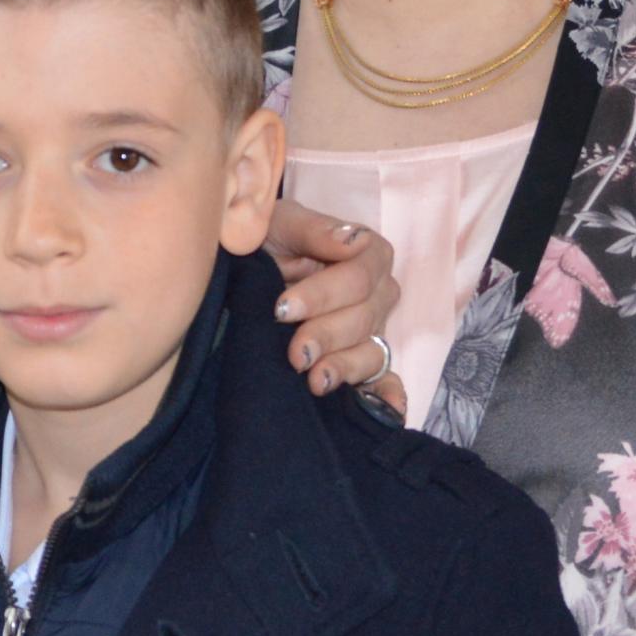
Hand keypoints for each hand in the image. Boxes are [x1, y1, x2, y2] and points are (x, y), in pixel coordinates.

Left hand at [265, 196, 408, 411]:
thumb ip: (315, 230)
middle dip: (326, 336)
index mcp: (368, 253)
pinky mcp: (362, 362)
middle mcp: (378, 292)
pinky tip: (389, 411)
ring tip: (316, 381)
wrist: (246, 265)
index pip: (358, 278)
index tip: (282, 309)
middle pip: (364, 319)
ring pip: (370, 353)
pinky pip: (383, 381)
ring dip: (344, 368)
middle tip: (293, 353)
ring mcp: (372, 330)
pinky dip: (388, 398)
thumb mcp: (282, 223)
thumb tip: (349, 241)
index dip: (322, 295)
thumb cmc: (269, 237)